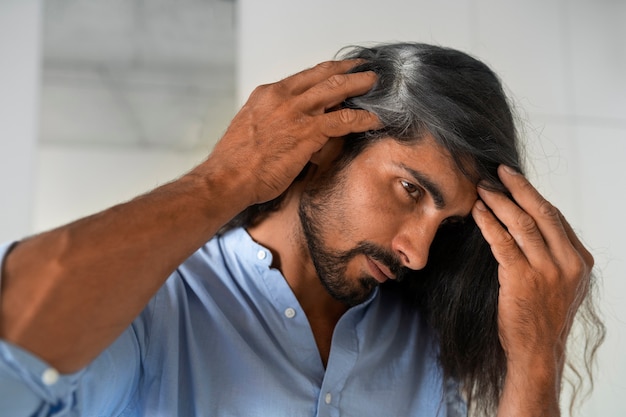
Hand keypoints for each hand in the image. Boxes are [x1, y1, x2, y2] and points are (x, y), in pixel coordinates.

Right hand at [202, 60, 379, 207]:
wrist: (227, 178)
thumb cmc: (235, 162)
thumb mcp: (252, 129)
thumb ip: (273, 122)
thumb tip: (290, 128)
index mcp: (267, 94)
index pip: (303, 77)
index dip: (325, 72)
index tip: (338, 70)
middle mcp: (282, 97)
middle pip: (322, 75)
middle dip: (347, 70)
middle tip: (363, 69)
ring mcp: (295, 112)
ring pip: (336, 89)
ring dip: (359, 85)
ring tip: (373, 84)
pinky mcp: (307, 132)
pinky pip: (344, 119)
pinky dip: (362, 118)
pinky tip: (374, 120)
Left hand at [472, 165, 592, 411]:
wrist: (537, 351)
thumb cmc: (543, 317)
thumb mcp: (561, 284)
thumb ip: (553, 255)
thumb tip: (531, 224)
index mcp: (580, 261)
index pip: (556, 218)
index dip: (533, 196)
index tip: (515, 181)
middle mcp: (568, 263)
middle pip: (542, 212)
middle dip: (518, 188)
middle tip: (499, 172)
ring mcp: (547, 271)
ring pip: (522, 224)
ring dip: (499, 202)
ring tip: (482, 188)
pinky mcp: (522, 279)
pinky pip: (502, 242)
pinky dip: (489, 223)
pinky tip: (478, 212)